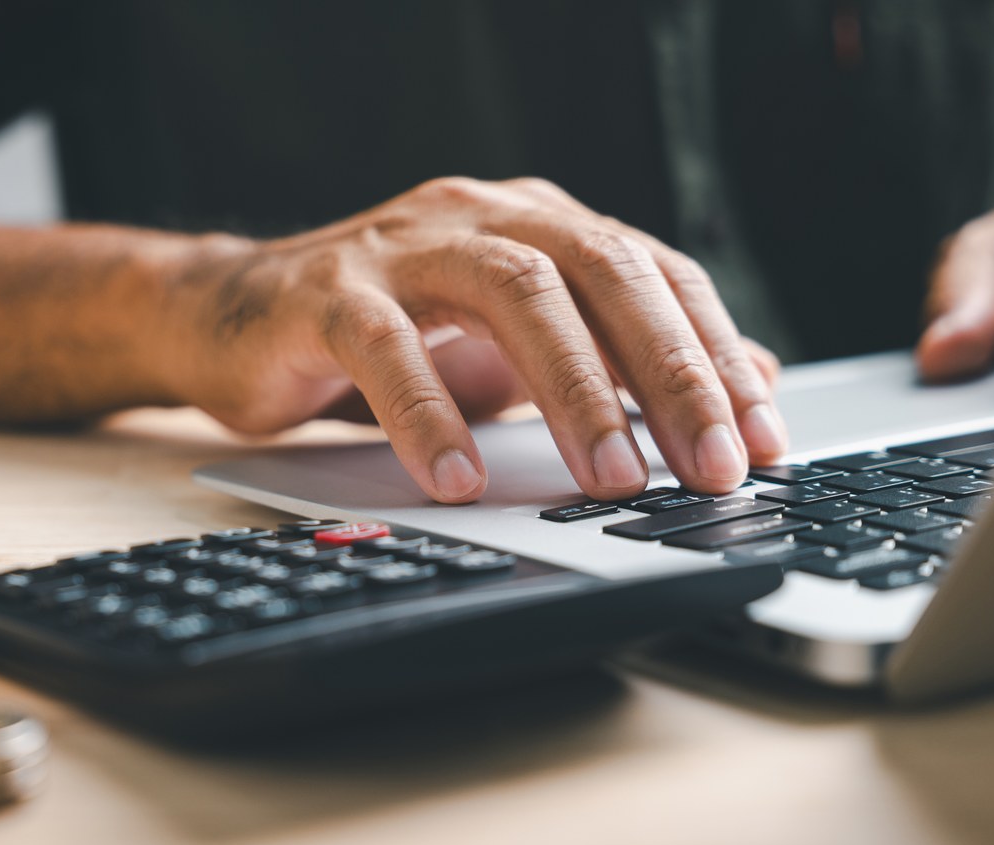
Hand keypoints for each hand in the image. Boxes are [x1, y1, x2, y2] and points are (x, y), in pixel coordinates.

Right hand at [165, 177, 787, 503]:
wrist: (232, 315)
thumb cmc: (383, 334)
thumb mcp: (513, 346)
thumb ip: (618, 356)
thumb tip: (750, 382)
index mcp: (535, 223)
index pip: (653, 272)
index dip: (715, 351)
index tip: (761, 438)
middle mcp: (479, 216)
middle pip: (601, 270)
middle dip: (670, 371)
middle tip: (711, 465)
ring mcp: (402, 247)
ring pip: (512, 293)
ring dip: (574, 390)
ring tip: (611, 479)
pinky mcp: (326, 291)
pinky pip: (387, 347)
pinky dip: (430, 415)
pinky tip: (462, 478)